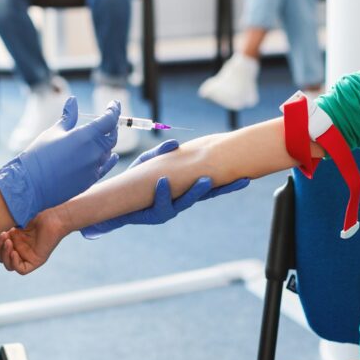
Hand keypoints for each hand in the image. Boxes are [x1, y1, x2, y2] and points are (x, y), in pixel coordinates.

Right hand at [0, 97, 119, 226]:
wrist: (31, 185)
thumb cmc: (39, 155)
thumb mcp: (54, 131)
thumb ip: (68, 116)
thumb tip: (73, 100)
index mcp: (86, 136)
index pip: (109, 120)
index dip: (113, 110)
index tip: (113, 104)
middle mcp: (94, 152)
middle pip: (112, 136)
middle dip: (112, 126)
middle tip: (109, 119)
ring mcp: (94, 167)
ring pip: (108, 151)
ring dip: (106, 142)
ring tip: (100, 137)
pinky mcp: (90, 180)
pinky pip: (105, 167)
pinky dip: (110, 160)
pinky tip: (113, 156)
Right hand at [0, 207, 68, 274]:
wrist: (53, 217)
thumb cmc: (37, 214)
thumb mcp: (14, 219)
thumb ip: (2, 224)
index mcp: (14, 241)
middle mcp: (20, 250)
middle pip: (2, 258)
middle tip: (2, 236)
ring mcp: (28, 256)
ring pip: (9, 265)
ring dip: (5, 255)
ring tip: (8, 241)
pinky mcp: (36, 261)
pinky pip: (22, 269)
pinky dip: (14, 263)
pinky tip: (14, 252)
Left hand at [80, 140, 251, 237]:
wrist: (111, 203)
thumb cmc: (134, 181)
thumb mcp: (147, 161)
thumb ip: (161, 152)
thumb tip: (175, 143)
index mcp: (183, 187)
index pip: (210, 185)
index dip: (228, 183)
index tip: (247, 177)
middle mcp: (180, 200)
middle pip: (206, 196)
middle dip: (222, 188)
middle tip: (238, 180)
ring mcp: (169, 210)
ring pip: (186, 202)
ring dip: (195, 191)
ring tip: (203, 181)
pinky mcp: (154, 215)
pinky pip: (161, 204)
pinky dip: (163, 192)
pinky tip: (163, 181)